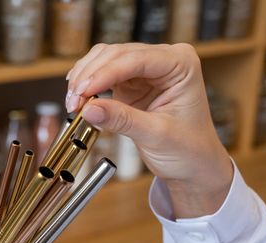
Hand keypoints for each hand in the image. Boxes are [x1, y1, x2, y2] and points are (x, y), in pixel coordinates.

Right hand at [66, 43, 232, 217]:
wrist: (192, 165)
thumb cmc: (188, 149)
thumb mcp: (155, 135)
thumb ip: (122, 120)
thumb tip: (89, 109)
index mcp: (180, 64)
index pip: (136, 59)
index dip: (105, 73)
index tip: (83, 91)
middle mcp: (163, 60)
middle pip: (116, 54)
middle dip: (90, 76)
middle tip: (74, 101)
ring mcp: (145, 69)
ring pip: (105, 59)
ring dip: (84, 78)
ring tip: (73, 102)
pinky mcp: (131, 82)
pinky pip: (102, 74)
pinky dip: (88, 84)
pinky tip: (78, 97)